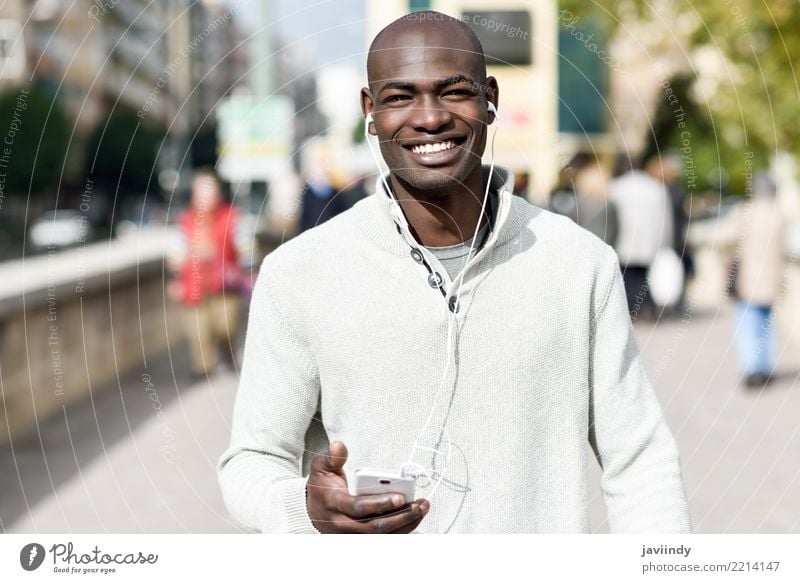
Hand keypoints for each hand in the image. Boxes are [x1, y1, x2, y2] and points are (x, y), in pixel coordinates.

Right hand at [306, 441, 429, 533]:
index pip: (358, 508)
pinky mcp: (361, 538)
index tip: (399, 497)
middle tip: (419, 505)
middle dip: (400, 517)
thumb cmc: (322, 487)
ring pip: (382, 536)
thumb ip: (331, 457)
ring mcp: (352, 535)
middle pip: (374, 527)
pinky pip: (384, 538)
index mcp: (334, 504)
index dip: (380, 504)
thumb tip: (339, 447)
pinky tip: (415, 519)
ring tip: (421, 509)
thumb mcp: (321, 467)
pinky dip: (401, 530)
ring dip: (405, 524)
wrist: (312, 510)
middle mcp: (343, 524)